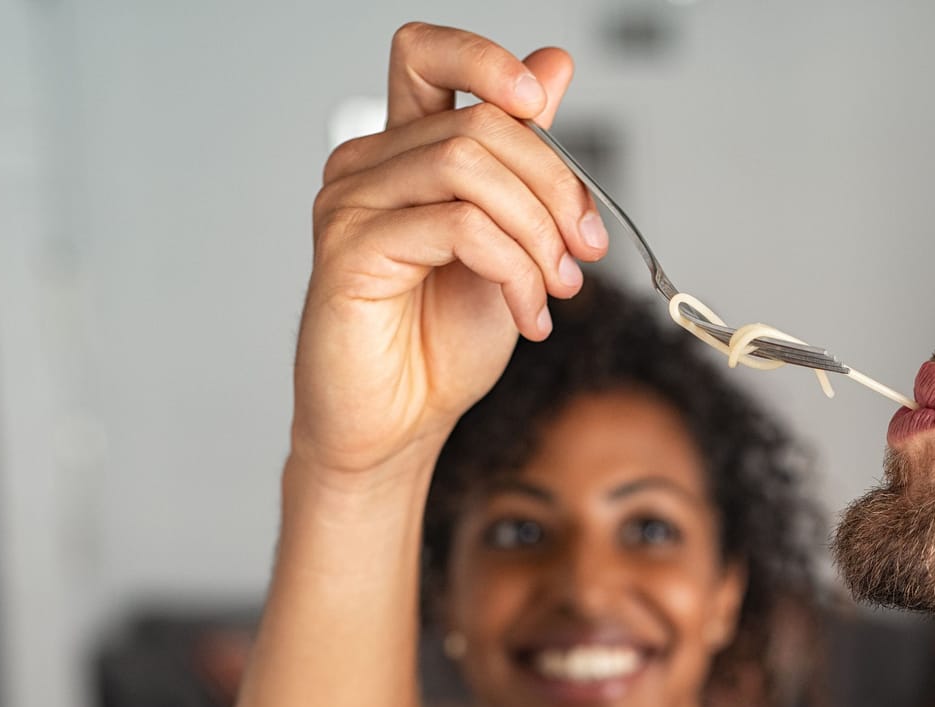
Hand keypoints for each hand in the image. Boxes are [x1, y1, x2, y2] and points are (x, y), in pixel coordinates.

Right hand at [291, 23, 608, 477]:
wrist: (399, 424)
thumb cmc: (440, 341)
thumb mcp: (510, 239)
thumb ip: (526, 158)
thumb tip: (554, 64)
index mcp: (404, 151)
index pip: (426, 54)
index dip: (484, 57)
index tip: (537, 99)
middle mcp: (368, 166)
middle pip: (479, 122)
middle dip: (555, 186)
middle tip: (585, 250)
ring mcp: (350, 204)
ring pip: (470, 166)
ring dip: (538, 231)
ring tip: (557, 289)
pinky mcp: (350, 250)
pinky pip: (457, 226)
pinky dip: (514, 270)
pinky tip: (528, 314)